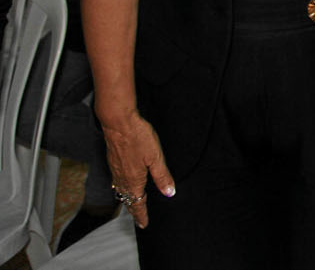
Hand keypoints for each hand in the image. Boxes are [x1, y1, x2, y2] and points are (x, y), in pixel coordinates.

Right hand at [100, 112, 173, 228]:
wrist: (118, 122)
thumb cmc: (139, 137)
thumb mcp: (156, 157)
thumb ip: (162, 176)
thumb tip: (169, 193)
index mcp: (134, 180)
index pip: (137, 202)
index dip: (142, 215)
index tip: (144, 224)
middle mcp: (122, 178)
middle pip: (127, 199)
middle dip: (134, 209)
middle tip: (139, 219)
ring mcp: (115, 169)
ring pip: (121, 190)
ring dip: (127, 199)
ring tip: (132, 204)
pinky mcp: (112, 161)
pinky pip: (116, 181)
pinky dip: (121, 188)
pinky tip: (122, 185)